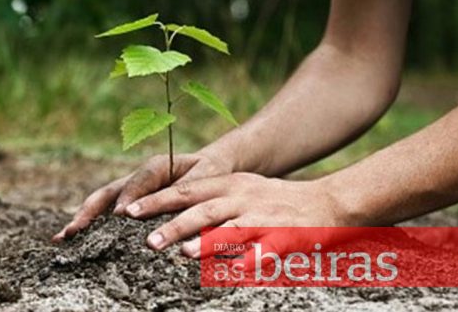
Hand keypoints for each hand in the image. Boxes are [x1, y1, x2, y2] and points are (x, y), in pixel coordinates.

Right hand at [52, 151, 232, 241]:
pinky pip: (106, 211)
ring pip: (101, 202)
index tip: (120, 216)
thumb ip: (188, 187)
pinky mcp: (129, 201)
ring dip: (83, 218)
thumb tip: (168, 204)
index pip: (139, 181)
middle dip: (90, 211)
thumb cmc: (210, 172)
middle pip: (108, 192)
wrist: (209, 166)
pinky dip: (90, 224)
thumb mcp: (206, 176)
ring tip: (63, 237)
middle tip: (75, 229)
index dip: (129, 197)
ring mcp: (130, 190)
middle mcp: (137, 177)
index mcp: (157, 166)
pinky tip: (74, 239)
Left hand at [121, 172, 346, 257]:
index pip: (186, 190)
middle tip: (148, 240)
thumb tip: (171, 214)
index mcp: (230, 184)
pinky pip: (266, 252)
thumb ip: (210, 199)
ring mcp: (264, 217)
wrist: (329, 201)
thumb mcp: (242, 189)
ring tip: (183, 253)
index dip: (156, 200)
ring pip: (231, 229)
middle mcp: (243, 197)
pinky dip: (250, 262)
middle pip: (203, 209)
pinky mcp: (285, 237)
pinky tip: (236, 273)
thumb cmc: (277, 200)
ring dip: (207, 242)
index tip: (128, 211)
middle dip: (173, 224)